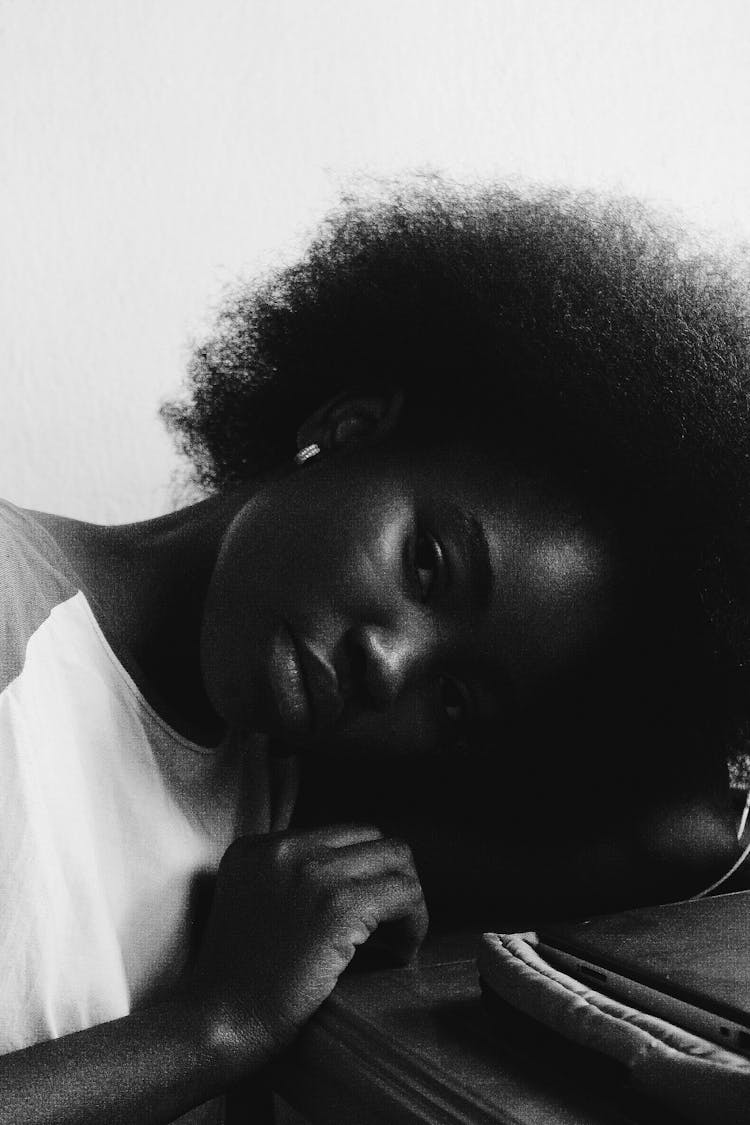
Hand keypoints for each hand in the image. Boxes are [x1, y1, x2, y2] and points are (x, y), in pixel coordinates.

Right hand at [190, 824, 427, 1064]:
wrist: (216, 1023)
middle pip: (374, 838)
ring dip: (408, 901)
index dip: (363, 875)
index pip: (342, 834)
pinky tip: (400, 954)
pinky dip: (415, 924)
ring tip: (397, 942)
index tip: (367, 916)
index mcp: (259, 846)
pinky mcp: (338, 906)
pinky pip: (406, 893)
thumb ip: (288, 881)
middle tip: (389, 929)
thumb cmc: (236, 985)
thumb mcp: (250, 906)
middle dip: (390, 881)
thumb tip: (358, 879)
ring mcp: (312, 873)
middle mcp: (285, 848)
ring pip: (398, 859)